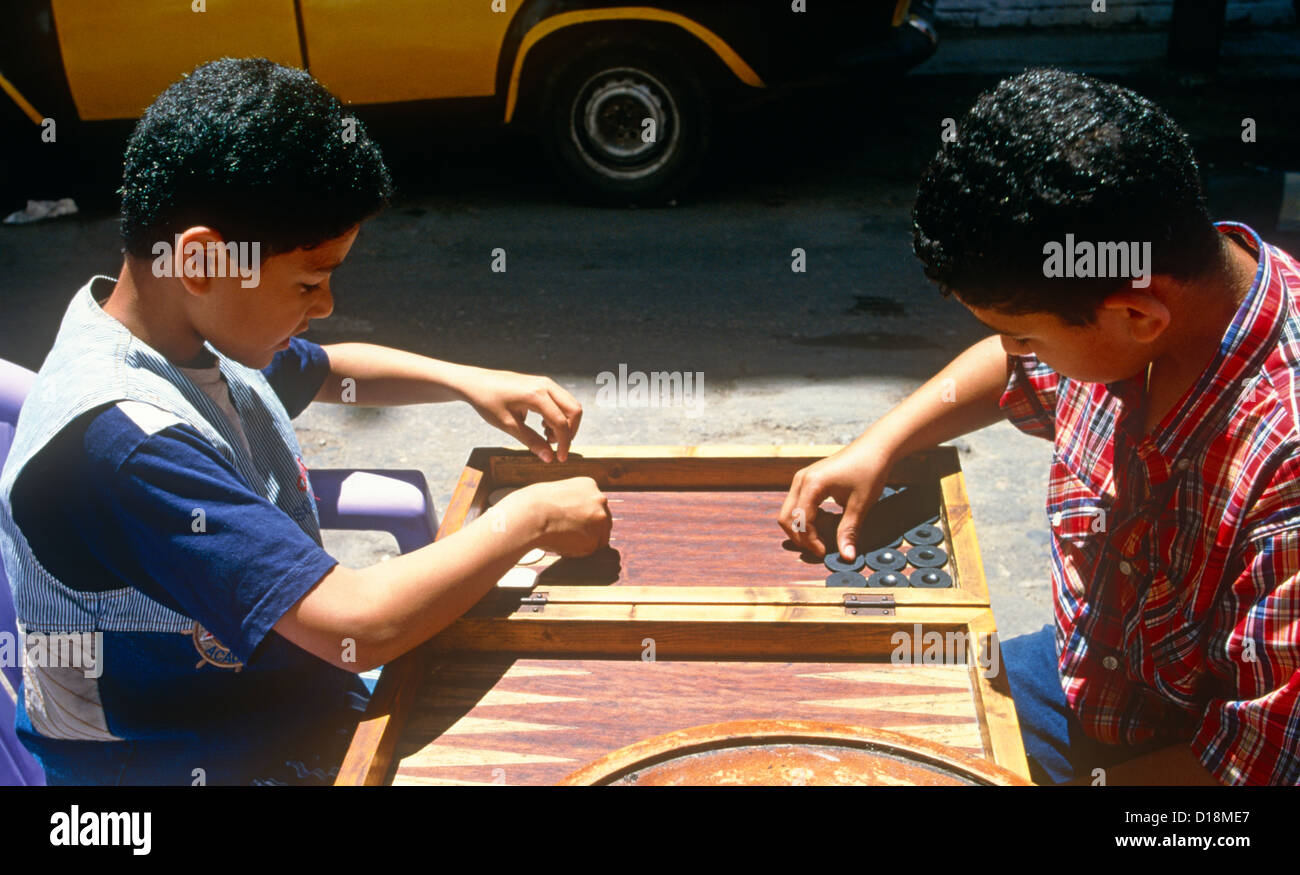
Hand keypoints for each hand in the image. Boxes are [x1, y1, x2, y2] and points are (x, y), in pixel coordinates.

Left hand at [459, 369, 582, 461]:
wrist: (476, 382)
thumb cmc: (488, 402)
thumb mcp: (508, 425)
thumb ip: (531, 441)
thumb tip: (549, 458)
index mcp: (536, 395)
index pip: (561, 422)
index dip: (564, 443)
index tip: (560, 458)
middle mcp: (545, 385)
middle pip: (574, 410)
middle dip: (570, 432)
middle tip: (554, 446)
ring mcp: (545, 383)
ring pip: (570, 405)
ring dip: (565, 424)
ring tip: (546, 436)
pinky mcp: (543, 384)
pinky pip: (561, 401)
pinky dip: (559, 416)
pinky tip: (543, 425)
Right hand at [504, 477, 611, 556]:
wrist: (529, 515)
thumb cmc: (535, 506)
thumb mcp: (559, 493)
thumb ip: (574, 502)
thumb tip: (578, 518)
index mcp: (590, 485)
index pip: (595, 507)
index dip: (582, 519)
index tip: (568, 523)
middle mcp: (600, 499)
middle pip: (601, 522)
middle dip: (587, 531)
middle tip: (566, 534)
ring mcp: (600, 518)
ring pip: (596, 538)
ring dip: (581, 542)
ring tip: (560, 537)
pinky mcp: (595, 538)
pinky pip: (588, 551)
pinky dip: (575, 552)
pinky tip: (561, 543)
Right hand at [779, 443, 891, 560]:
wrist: (875, 447)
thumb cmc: (869, 470)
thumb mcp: (861, 504)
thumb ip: (849, 531)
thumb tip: (846, 557)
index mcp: (812, 485)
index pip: (800, 522)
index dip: (810, 541)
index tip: (825, 553)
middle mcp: (801, 480)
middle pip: (786, 518)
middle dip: (800, 538)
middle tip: (819, 549)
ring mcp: (802, 478)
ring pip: (789, 511)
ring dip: (802, 528)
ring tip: (824, 537)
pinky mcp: (807, 479)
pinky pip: (797, 503)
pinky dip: (806, 518)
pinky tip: (826, 521)